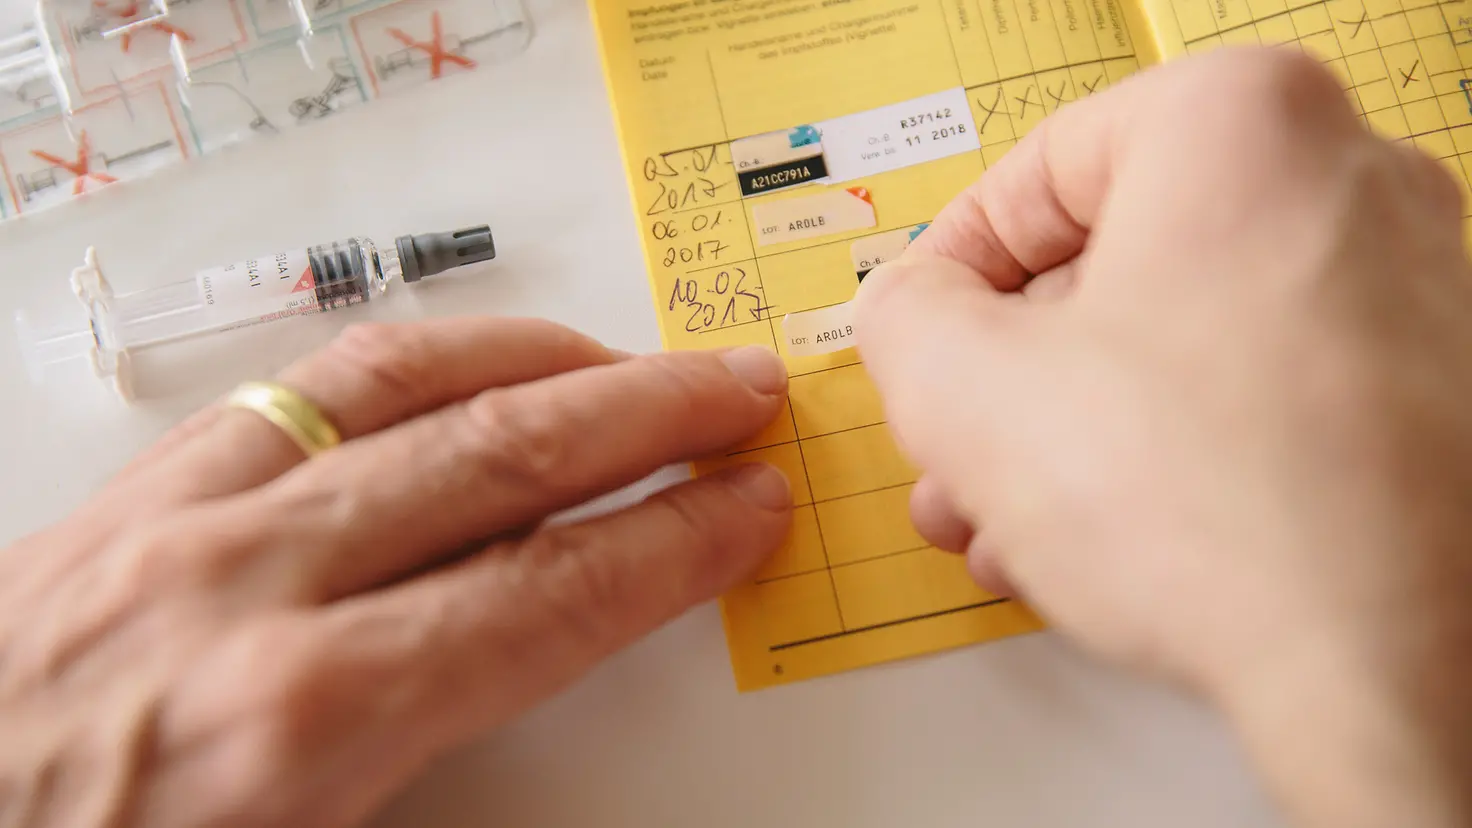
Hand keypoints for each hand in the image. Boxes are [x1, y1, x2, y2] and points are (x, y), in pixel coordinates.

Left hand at [0, 319, 791, 827]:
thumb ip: (446, 774)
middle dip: (650, 417)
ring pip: (407, 387)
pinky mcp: (131, 491)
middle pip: (504, 461)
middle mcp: (244, 591)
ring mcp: (179, 522)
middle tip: (738, 395)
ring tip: (634, 364)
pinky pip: (303, 381)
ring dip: (549, 362)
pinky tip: (473, 362)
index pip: (550, 595)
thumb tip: (562, 708)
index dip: (673, 544)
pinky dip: (419, 355)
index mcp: (301, 721)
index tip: (743, 507)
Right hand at [856, 47, 1471, 827]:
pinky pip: (1266, 393)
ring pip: (1187, 340)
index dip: (950, 274)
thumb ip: (900, 317)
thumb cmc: (1220, 518)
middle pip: (1115, 269)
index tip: (928, 340)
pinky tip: (1111, 535)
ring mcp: (1422, 287)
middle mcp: (1358, 180)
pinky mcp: (1446, 389)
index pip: (1037, 174)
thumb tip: (912, 311)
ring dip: (1077, 431)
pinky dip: (1179, 451)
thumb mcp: (962, 392)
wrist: (1393, 676)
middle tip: (961, 451)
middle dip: (1012, 382)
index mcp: (1245, 123)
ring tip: (1015, 520)